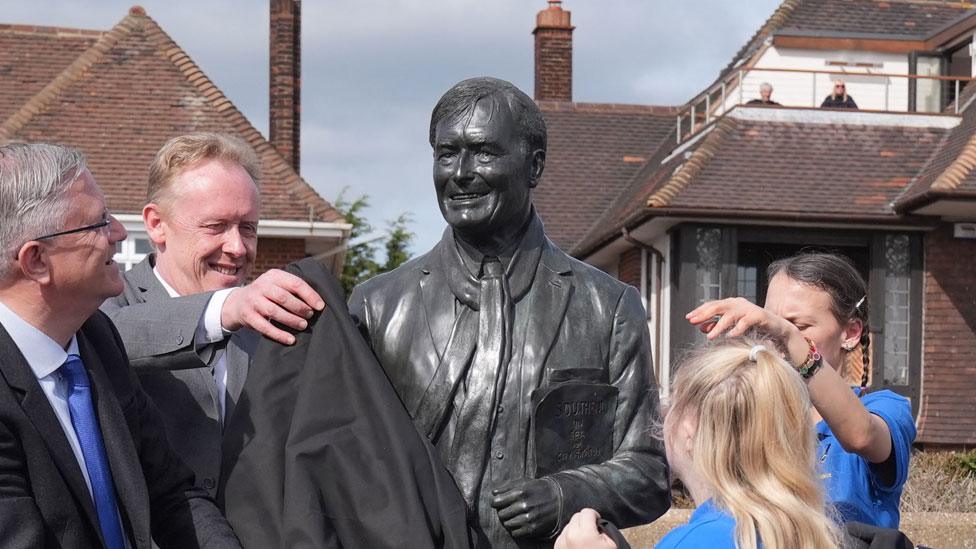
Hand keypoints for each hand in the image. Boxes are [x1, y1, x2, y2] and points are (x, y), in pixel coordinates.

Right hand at [220, 268, 324, 344]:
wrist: (238, 302)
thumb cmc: (267, 294)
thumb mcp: (278, 284)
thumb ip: (293, 289)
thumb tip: (318, 302)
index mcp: (274, 275)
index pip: (295, 283)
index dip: (310, 295)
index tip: (320, 306)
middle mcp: (261, 286)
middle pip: (284, 297)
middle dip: (300, 308)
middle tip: (310, 316)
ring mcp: (253, 301)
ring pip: (274, 312)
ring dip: (291, 320)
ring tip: (303, 325)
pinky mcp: (248, 316)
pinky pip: (265, 327)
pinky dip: (279, 335)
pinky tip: (290, 339)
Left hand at [490, 478, 559, 538]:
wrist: (559, 499)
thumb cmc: (538, 489)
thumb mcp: (524, 482)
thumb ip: (507, 486)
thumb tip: (493, 493)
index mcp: (520, 492)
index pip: (496, 502)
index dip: (495, 503)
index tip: (498, 503)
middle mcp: (524, 505)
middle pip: (501, 514)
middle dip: (503, 512)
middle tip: (509, 510)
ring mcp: (528, 518)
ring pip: (507, 524)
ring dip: (509, 521)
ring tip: (515, 516)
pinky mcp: (532, 528)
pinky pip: (515, 533)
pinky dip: (516, 529)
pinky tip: (521, 522)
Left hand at [554, 509, 616, 548]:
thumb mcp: (611, 545)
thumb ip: (605, 529)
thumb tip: (598, 523)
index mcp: (585, 534)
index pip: (587, 512)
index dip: (595, 516)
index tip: (597, 522)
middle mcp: (570, 535)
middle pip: (577, 516)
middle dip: (585, 522)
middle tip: (592, 532)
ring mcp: (561, 542)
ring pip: (569, 525)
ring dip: (576, 529)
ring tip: (584, 541)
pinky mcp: (556, 547)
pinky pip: (563, 535)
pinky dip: (570, 537)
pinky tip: (577, 546)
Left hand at [685, 297, 806, 363]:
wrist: (777, 327)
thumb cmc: (753, 326)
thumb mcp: (732, 326)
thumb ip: (717, 325)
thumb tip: (701, 327)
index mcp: (731, 304)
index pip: (712, 305)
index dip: (700, 311)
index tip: (689, 318)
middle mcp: (738, 303)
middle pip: (718, 306)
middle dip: (704, 314)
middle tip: (693, 322)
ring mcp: (748, 308)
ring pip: (730, 315)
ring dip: (719, 326)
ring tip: (710, 337)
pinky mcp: (759, 316)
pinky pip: (745, 322)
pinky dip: (737, 329)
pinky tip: (730, 336)